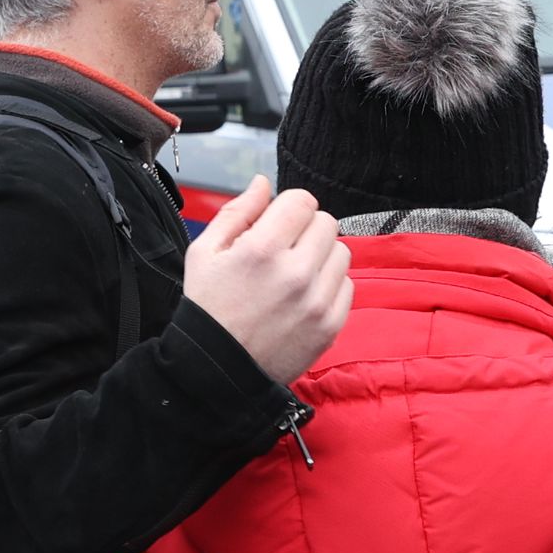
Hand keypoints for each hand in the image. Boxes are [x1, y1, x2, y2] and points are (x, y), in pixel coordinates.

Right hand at [180, 175, 351, 387]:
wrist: (218, 371)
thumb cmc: (208, 308)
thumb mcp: (204, 252)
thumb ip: (237, 211)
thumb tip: (263, 182)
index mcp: (262, 249)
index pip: (302, 201)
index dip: (288, 207)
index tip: (277, 223)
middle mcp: (296, 273)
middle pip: (326, 222)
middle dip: (305, 229)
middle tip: (284, 249)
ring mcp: (317, 301)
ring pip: (341, 251)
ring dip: (321, 255)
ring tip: (295, 273)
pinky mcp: (331, 325)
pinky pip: (347, 285)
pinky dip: (329, 284)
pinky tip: (304, 296)